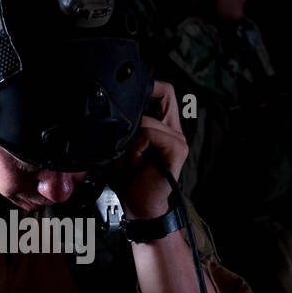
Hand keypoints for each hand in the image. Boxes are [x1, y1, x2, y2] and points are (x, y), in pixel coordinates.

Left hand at [110, 80, 187, 219]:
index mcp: (163, 126)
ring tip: (129, 161)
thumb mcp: (121, 145)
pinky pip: (149, 134)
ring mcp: (178, 139)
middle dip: (134, 119)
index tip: (130, 95)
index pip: (165, 91)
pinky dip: (136, 150)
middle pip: (162, 95)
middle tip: (125, 145)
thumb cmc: (128, 179)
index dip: (151, 86)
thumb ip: (124, 126)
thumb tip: (113, 106)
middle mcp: (174, 130)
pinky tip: (137, 165)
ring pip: (146, 120)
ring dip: (130, 142)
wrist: (136, 206)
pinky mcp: (178, 149)